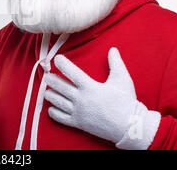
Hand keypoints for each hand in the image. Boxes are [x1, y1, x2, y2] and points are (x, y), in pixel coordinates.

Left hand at [44, 47, 160, 149]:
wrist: (129, 126)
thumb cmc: (126, 101)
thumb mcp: (122, 79)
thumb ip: (116, 63)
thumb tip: (112, 49)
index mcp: (90, 86)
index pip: (71, 72)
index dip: (62, 63)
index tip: (56, 58)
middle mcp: (81, 99)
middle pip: (59, 86)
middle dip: (50, 79)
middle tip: (47, 74)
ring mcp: (78, 112)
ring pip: (56, 101)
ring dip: (50, 94)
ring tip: (49, 89)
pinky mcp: (78, 123)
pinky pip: (60, 117)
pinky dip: (53, 111)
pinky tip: (52, 107)